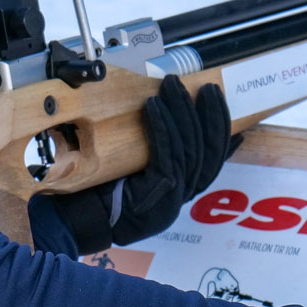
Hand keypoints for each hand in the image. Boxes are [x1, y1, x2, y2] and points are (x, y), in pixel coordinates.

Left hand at [111, 75, 240, 245]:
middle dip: (209, 113)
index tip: (222, 103)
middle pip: (207, 150)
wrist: (84, 220)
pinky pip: (166, 154)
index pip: (215, 158)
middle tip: (206, 86)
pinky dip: (162, 127)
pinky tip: (154, 106)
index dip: (222, 130)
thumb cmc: (106, 191)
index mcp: (184, 189)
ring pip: (190, 148)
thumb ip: (158, 153)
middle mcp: (184, 194)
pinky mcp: (157, 193)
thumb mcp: (139, 170)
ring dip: (182, 111)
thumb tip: (167, 116)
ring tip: (173, 86)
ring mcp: (173, 196)